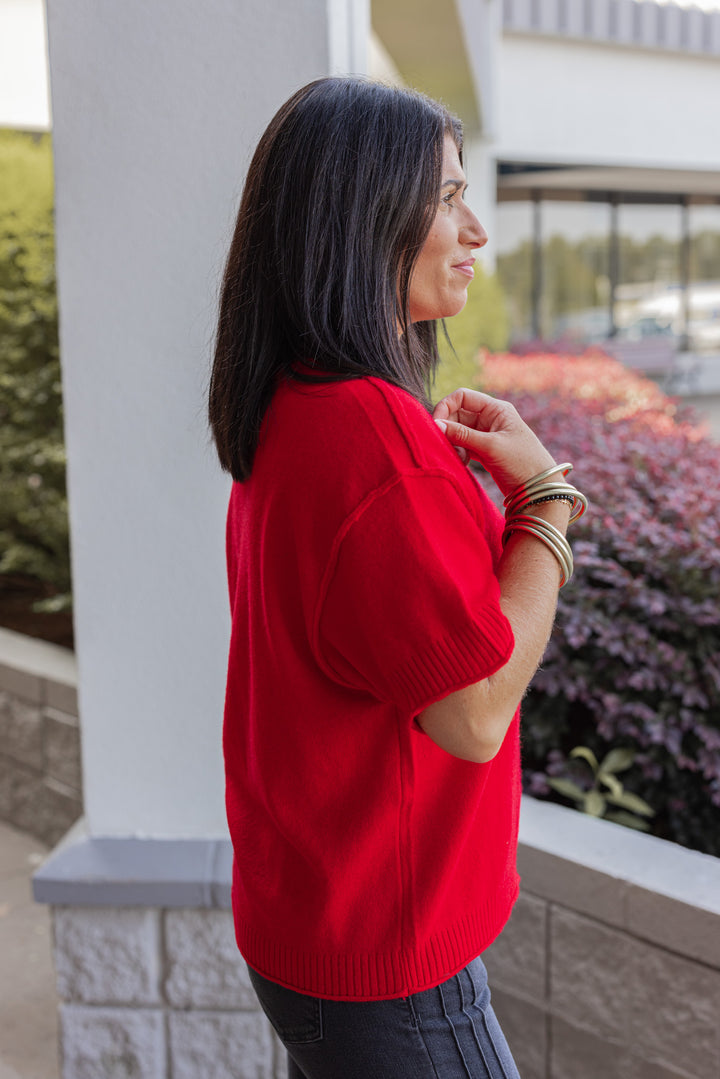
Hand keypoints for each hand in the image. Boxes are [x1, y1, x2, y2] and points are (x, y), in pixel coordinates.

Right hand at [433, 388, 557, 495]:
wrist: (538, 489)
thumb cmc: (522, 462)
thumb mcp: (491, 446)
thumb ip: (462, 435)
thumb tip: (436, 424)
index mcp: (496, 409)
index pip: (462, 396)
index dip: (446, 406)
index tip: (436, 424)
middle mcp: (490, 418)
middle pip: (457, 414)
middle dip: (448, 428)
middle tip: (445, 444)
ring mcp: (486, 434)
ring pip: (458, 431)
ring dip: (453, 442)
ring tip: (459, 457)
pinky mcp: (483, 450)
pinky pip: (463, 445)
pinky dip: (459, 452)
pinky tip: (463, 462)